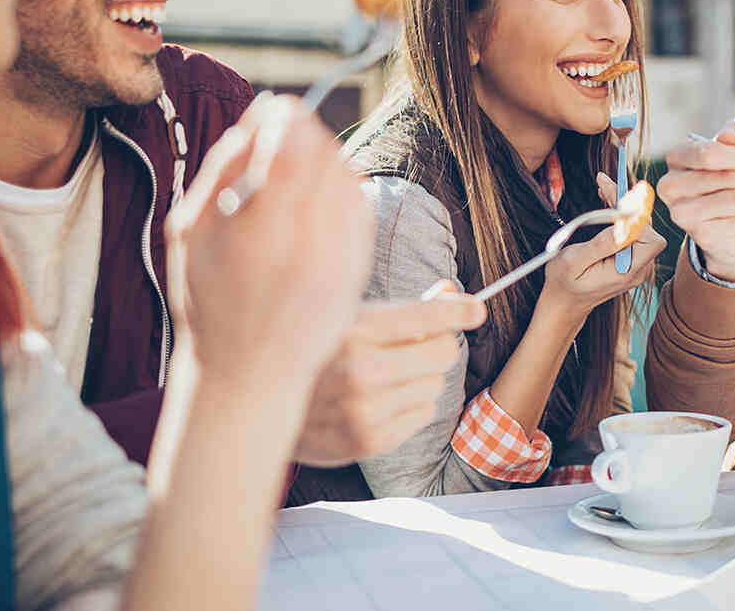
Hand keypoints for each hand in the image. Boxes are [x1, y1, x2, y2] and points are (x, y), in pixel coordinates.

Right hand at [165, 95, 373, 405]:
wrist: (250, 373)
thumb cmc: (209, 301)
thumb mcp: (192, 232)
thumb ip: (223, 169)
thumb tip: (259, 117)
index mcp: (262, 232)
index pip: (294, 146)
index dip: (288, 116)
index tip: (277, 109)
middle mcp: (310, 244)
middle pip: (325, 155)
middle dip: (306, 133)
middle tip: (284, 132)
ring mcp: (340, 258)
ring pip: (348, 177)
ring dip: (326, 156)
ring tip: (296, 165)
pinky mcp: (358, 269)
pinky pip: (361, 206)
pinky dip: (342, 186)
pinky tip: (318, 194)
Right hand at [295, 282, 486, 466]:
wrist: (259, 403)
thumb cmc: (312, 352)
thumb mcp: (347, 316)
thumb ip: (401, 308)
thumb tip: (451, 292)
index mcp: (353, 331)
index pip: (426, 317)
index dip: (458, 311)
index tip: (475, 309)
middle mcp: (360, 372)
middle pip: (442, 354)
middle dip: (437, 345)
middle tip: (419, 344)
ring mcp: (365, 411)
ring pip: (435, 386)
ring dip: (422, 377)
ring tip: (388, 374)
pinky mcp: (368, 441)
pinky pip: (422, 414)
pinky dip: (412, 404)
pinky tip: (382, 399)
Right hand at [540, 172, 665, 314]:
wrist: (565, 302)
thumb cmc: (565, 282)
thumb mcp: (574, 262)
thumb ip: (600, 245)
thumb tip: (623, 226)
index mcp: (627, 272)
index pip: (650, 238)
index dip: (635, 216)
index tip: (614, 197)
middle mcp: (638, 268)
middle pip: (646, 228)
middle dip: (626, 203)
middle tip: (603, 182)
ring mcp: (636, 264)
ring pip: (640, 226)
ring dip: (623, 205)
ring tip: (603, 187)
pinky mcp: (630, 257)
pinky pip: (633, 231)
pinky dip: (621, 214)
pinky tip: (607, 200)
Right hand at [657, 120, 734, 280]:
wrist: (723, 227)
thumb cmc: (727, 180)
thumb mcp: (732, 154)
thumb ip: (733, 140)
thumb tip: (734, 133)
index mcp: (677, 158)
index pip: (708, 154)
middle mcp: (672, 187)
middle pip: (727, 177)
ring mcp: (684, 214)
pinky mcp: (702, 236)